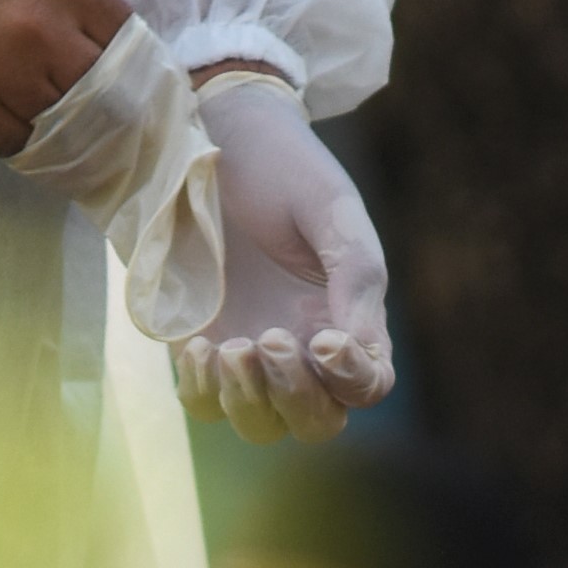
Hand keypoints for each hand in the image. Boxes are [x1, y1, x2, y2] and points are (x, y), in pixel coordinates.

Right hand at [0, 0, 124, 150]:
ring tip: (73, 142)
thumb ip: (79, 4)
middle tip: (116, 134)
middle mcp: (42, 28)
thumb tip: (117, 57)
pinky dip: (26, 145)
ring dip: (66, 135)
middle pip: (102, 96)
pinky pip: (13, 143)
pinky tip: (29, 138)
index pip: (130, 49)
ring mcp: (0, 68)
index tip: (142, 100)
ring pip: (60, 125)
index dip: (137, 80)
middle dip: (109, 115)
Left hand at [177, 72, 391, 441]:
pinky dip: (203, 391)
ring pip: (261, 424)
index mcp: (349, 320)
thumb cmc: (284, 171)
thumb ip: (356, 278)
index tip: (326, 342)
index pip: (368, 385)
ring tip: (232, 347)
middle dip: (296, 395)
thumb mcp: (332, 212)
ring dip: (249, 400)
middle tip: (269, 339)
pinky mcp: (199, 349)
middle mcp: (304, 350)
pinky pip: (203, 405)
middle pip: (317, 421)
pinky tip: (199, 348)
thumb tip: (358, 350)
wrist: (212, 143)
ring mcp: (250, 355)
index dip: (353, 379)